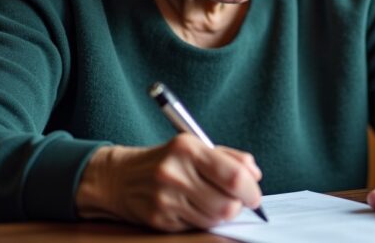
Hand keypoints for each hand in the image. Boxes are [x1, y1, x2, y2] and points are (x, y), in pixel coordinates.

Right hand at [76, 134, 262, 231]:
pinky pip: (196, 227)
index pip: (234, 176)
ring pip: (214, 219)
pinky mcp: (159, 220)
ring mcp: (165, 199)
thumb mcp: (196, 146)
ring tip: (213, 201)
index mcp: (188, 149)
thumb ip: (230, 158)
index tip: (254, 195)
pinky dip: (203, 220)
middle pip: (227, 204)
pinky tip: (194, 208)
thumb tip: (255, 175)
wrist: (119, 177)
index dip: (251, 190)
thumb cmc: (167, 160)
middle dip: (238, 206)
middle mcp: (175, 173)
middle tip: (236, 201)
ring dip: (221, 214)